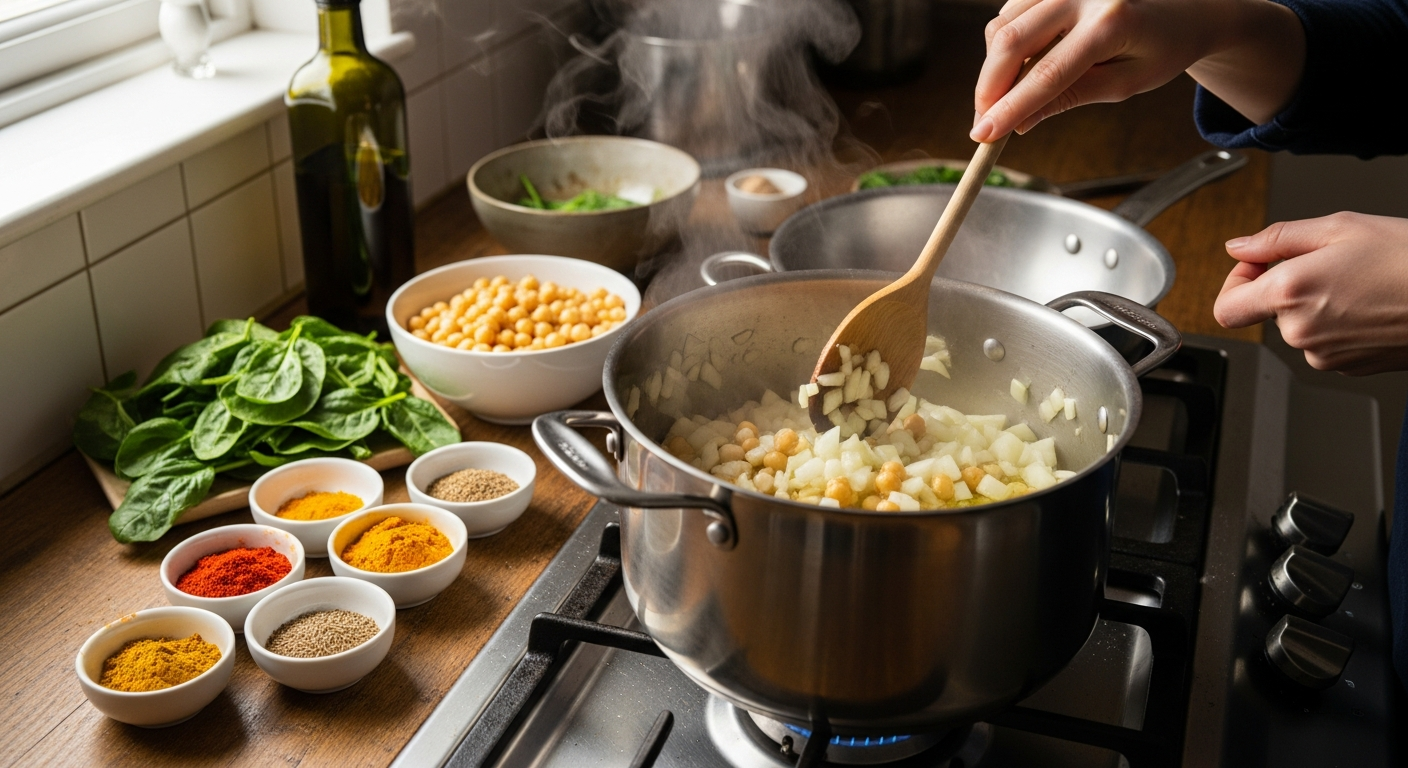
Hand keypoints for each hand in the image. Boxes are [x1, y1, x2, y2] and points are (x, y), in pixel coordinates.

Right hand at [971, 0, 1303, 141]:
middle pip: (1012, 42)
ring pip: (1002, 25)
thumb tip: (1021, 122)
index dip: (1009, 107)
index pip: (1046, 73)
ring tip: (1002, 99)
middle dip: (988, 88)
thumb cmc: (1162, 46)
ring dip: (992, 68)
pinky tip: (1017, 68)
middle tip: (982, 122)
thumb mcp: (1124, 84)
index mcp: (1113, 21)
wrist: (1187, 5)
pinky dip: (1004, 45)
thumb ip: (1071, 98)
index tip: (984, 135)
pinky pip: (1009, 13)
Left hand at [1214, 213, 1407, 375]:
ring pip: (1299, 327)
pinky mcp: (1348, 366)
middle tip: (1328, 262)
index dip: (1236, 282)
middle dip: (1287, 286)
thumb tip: (1240, 246)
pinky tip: (1369, 303)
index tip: (1258, 265)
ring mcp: (1324, 355)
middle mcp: (1301, 331)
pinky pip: (1326, 343)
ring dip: (1316, 304)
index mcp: (1290, 294)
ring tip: (1359, 281)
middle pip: (1267, 313)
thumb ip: (1277, 238)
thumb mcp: (1341, 228)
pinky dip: (1338, 323)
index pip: (1225, 308)